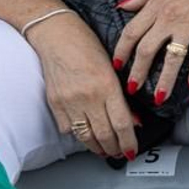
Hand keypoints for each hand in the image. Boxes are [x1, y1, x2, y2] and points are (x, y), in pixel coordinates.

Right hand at [25, 13, 137, 160]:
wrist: (57, 35)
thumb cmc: (87, 44)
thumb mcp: (113, 66)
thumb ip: (122, 95)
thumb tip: (133, 120)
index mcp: (107, 86)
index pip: (122, 124)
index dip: (128, 142)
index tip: (132, 150)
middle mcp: (88, 98)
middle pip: (104, 135)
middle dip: (114, 149)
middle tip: (120, 153)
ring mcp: (69, 103)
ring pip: (85, 137)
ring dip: (97, 148)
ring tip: (105, 151)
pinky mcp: (55, 104)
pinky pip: (68, 129)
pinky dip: (78, 136)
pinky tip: (86, 136)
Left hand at [113, 0, 188, 106]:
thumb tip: (123, 6)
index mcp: (157, 4)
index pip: (131, 32)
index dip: (121, 51)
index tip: (117, 64)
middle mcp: (170, 18)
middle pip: (147, 50)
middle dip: (137, 72)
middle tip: (132, 88)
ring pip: (172, 58)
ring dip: (164, 80)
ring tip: (159, 98)